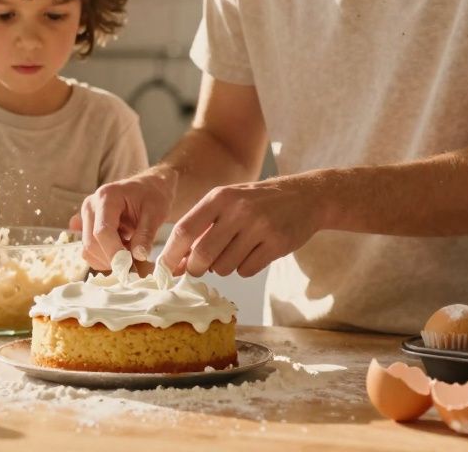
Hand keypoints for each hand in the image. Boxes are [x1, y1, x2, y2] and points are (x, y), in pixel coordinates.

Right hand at [76, 168, 174, 270]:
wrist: (147, 188)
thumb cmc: (152, 197)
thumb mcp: (156, 213)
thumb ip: (146, 234)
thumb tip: (138, 256)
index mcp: (107, 197)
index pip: (102, 231)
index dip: (114, 252)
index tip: (131, 266)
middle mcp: (90, 206)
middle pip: (91, 243)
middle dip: (111, 259)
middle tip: (134, 263)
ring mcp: (85, 217)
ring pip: (87, 250)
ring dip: (108, 260)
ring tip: (129, 252)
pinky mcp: (85, 227)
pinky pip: (88, 251)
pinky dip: (104, 258)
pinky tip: (121, 248)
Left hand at [159, 177, 321, 277]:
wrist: (304, 196)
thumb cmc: (256, 202)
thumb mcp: (226, 203)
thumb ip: (200, 229)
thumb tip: (175, 264)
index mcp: (219, 197)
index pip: (184, 230)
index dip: (170, 255)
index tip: (163, 270)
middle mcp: (238, 210)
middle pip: (202, 255)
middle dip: (196, 269)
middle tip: (200, 268)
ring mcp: (259, 227)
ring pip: (224, 267)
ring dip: (223, 267)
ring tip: (235, 251)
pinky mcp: (277, 244)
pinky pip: (246, 271)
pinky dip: (244, 268)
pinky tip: (254, 252)